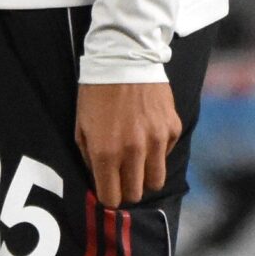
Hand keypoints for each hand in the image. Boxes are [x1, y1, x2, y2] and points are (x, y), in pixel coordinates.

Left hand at [76, 78, 180, 209]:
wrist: (123, 58)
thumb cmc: (96, 93)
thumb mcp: (81, 126)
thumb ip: (89, 158)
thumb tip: (100, 179)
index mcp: (106, 152)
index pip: (112, 197)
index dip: (109, 196)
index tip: (109, 189)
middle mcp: (134, 151)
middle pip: (136, 194)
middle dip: (127, 190)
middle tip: (123, 176)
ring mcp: (157, 140)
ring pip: (156, 181)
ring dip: (146, 176)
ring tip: (138, 162)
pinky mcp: (172, 128)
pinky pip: (167, 155)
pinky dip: (159, 151)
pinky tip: (148, 134)